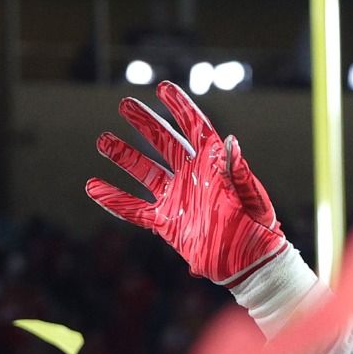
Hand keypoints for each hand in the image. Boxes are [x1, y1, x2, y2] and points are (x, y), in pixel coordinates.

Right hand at [89, 81, 286, 284]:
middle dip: (144, 123)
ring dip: (124, 156)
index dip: (179, 107)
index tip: (162, 88)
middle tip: (124, 104)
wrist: (248, 265)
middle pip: (163, 142)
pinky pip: (135, 209)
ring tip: (103, 140)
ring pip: (144, 171)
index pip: (194, 128)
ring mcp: (176, 198)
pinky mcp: (165, 222)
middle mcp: (192, 176)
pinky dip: (114, 200)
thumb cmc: (259, 230)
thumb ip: (240, 173)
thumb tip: (230, 141)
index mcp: (213, 165)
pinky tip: (94, 187)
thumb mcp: (254, 200)